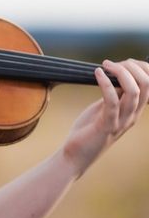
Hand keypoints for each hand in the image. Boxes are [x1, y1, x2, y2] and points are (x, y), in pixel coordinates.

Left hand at [62, 58, 148, 175]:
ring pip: (133, 91)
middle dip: (132, 67)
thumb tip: (117, 75)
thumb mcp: (105, 108)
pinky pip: (112, 101)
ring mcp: (121, 121)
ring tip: (105, 65)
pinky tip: (96, 73)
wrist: (75, 155)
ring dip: (120, 72)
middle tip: (111, 63)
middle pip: (146, 84)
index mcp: (134, 111)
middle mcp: (132, 116)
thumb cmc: (88, 130)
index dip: (140, 67)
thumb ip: (114, 95)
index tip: (122, 61)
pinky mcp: (106, 125)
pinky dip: (106, 83)